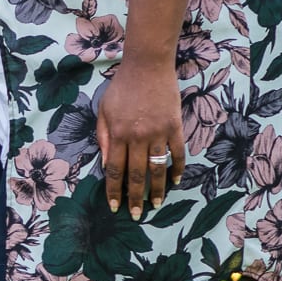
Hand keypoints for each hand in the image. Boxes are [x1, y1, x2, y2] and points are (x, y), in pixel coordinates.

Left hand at [96, 57, 183, 218]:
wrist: (148, 66)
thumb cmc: (121, 88)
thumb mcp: (103, 111)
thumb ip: (103, 139)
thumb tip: (106, 165)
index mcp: (118, 134)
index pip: (115, 170)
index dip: (114, 191)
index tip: (114, 207)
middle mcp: (138, 137)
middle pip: (136, 175)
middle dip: (135, 198)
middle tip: (136, 215)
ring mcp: (159, 132)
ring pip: (158, 168)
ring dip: (157, 189)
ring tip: (156, 205)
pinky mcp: (175, 126)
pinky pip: (178, 153)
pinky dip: (177, 168)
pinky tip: (175, 181)